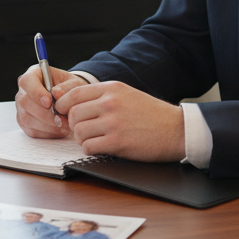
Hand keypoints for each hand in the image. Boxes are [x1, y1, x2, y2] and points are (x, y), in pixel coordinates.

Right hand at [14, 64, 87, 137]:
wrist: (71, 100)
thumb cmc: (71, 89)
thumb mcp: (74, 83)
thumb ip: (67, 87)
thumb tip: (56, 94)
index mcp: (33, 74)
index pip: (26, 81)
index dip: (36, 93)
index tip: (50, 102)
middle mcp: (23, 91)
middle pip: (25, 102)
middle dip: (45, 114)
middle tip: (62, 120)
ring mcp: (21, 107)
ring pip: (27, 119)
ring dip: (47, 125)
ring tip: (64, 126)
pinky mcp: (24, 122)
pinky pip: (31, 130)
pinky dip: (47, 133)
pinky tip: (59, 130)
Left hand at [55, 81, 185, 161]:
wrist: (176, 129)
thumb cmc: (151, 114)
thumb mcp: (126, 94)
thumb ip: (101, 96)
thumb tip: (71, 102)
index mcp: (111, 89)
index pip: (74, 93)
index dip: (63, 105)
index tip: (62, 112)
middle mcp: (110, 103)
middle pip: (73, 113)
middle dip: (73, 124)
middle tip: (81, 130)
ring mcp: (113, 123)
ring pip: (79, 131)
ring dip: (82, 138)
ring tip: (93, 139)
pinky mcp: (117, 142)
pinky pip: (89, 146)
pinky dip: (90, 149)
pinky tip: (100, 147)